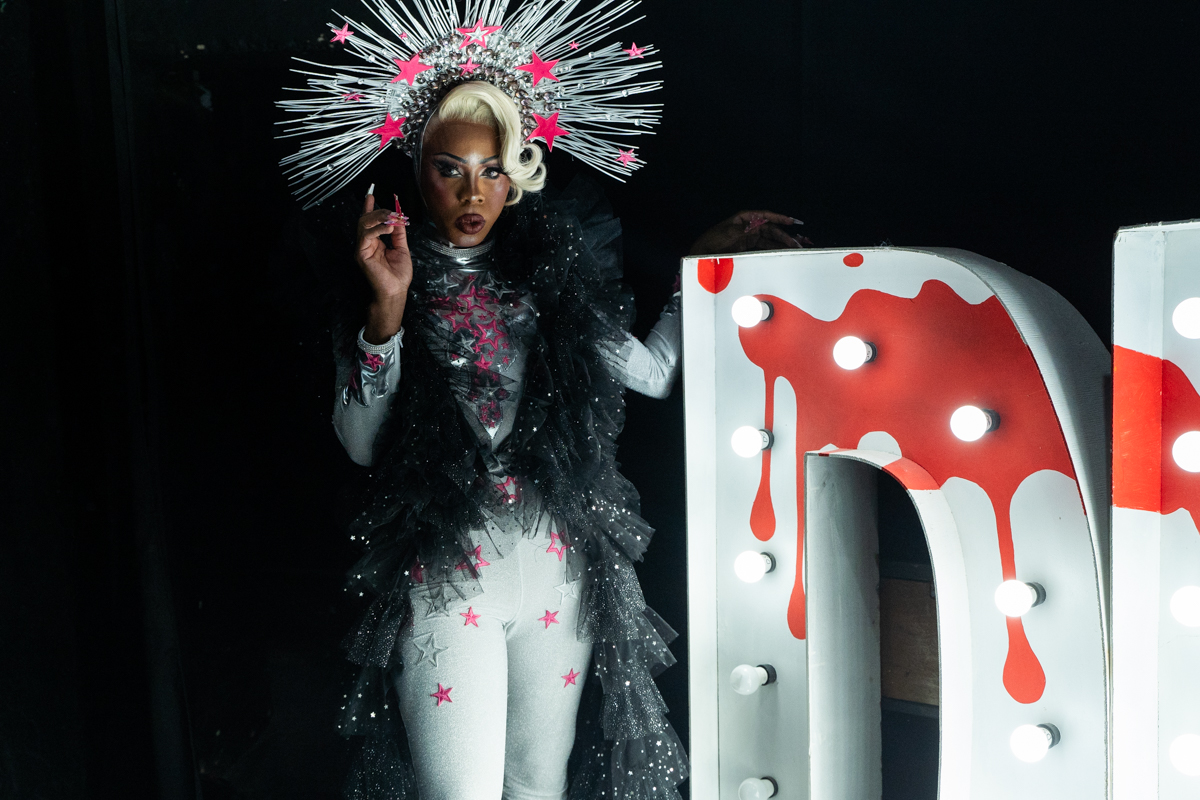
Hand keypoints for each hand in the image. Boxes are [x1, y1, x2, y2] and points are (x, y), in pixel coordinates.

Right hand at [356, 191, 412, 300]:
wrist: (396, 291)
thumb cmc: (398, 275)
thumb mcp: (401, 249)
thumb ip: (398, 234)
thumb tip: (398, 219)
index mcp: (374, 242)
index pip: (370, 221)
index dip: (369, 207)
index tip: (370, 193)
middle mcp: (366, 243)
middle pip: (366, 220)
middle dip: (381, 212)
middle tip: (395, 212)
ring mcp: (362, 248)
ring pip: (364, 224)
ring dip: (380, 218)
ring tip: (393, 218)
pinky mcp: (361, 254)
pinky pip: (366, 235)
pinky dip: (378, 229)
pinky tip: (388, 228)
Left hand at [688, 211, 807, 255]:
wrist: (703, 254)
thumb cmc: (713, 240)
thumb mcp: (728, 233)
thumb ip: (744, 230)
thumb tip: (758, 226)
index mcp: (744, 218)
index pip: (765, 216)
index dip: (780, 218)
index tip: (792, 222)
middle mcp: (749, 226)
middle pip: (771, 229)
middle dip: (784, 236)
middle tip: (796, 244)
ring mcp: (750, 237)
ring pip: (770, 239)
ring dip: (781, 244)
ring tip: (794, 250)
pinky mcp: (749, 247)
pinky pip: (764, 247)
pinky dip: (773, 250)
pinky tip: (782, 254)